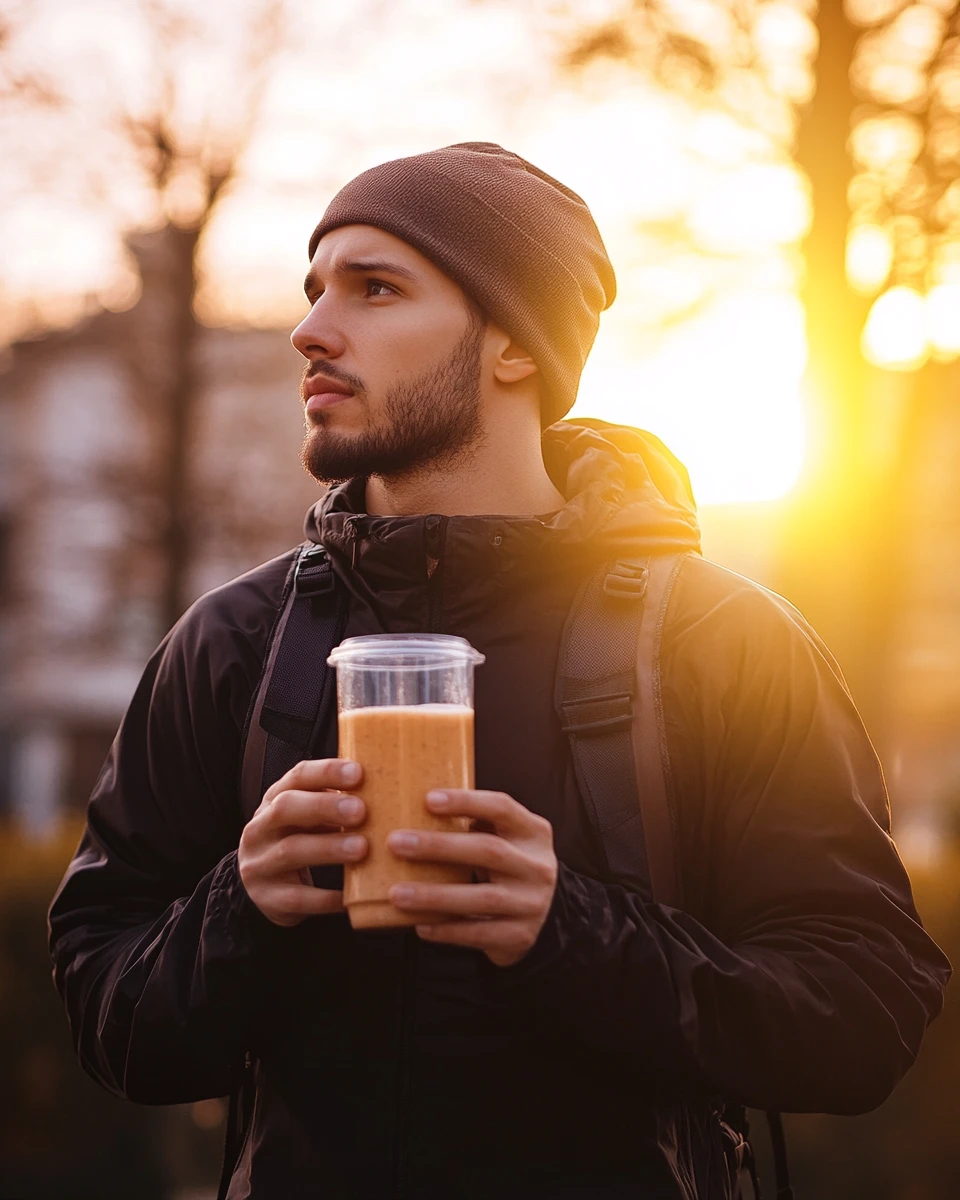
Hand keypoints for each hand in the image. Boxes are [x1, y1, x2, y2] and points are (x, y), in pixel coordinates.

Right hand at [238, 758, 368, 926]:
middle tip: (360, 811)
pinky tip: (350, 895)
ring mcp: (259, 864)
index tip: (358, 773)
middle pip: (286, 808)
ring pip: (290, 851)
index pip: (297, 776)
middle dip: (324, 807)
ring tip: (362, 848)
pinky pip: (298, 897)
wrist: (263, 886)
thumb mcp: (309, 816)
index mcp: (275, 800)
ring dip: (329, 847)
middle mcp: (260, 828)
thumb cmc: (300, 840)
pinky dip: (326, 897)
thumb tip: (385, 787)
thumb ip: (336, 801)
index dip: (327, 772)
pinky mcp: (267, 898)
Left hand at [386, 790, 557, 966]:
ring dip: (435, 895)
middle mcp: (537, 866)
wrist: (545, 916)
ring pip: (481, 898)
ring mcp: (531, 903)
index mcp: (533, 832)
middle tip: (396, 843)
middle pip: (488, 850)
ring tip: (397, 893)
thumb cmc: (509, 866)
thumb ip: (476, 823)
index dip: (466, 801)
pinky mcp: (520, 936)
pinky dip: (446, 930)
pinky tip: (419, 924)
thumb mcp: (506, 838)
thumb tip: (414, 807)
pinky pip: (478, 933)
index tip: (428, 799)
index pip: (502, 807)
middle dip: (439, 846)